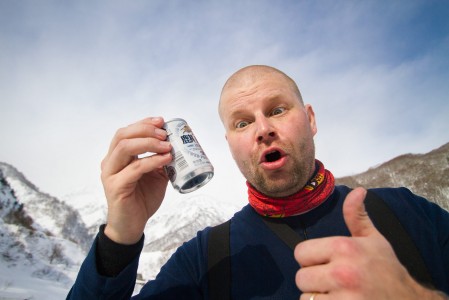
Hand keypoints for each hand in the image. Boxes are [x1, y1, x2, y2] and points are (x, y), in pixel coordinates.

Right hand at [101, 117, 171, 244]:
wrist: (131, 226)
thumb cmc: (141, 199)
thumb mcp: (155, 176)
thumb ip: (160, 161)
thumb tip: (177, 146)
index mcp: (117, 157)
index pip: (126, 132)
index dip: (143, 123)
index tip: (161, 121)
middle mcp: (110, 163)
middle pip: (122, 136)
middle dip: (145, 130)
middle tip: (164, 133)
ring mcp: (110, 174)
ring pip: (125, 148)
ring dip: (148, 143)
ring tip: (167, 145)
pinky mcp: (116, 187)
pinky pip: (134, 169)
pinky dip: (151, 161)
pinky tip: (165, 159)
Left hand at [294, 187, 444, 298]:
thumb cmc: (386, 269)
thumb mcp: (373, 239)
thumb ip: (357, 216)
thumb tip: (357, 191)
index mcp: (344, 248)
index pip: (301, 253)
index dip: (311, 259)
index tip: (325, 263)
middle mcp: (342, 272)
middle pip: (301, 277)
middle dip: (314, 280)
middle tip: (333, 282)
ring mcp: (343, 297)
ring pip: (306, 297)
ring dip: (318, 297)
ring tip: (337, 294)